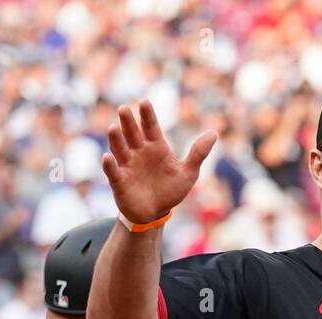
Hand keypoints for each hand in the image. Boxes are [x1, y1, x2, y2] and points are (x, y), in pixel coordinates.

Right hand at [103, 100, 216, 224]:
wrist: (155, 213)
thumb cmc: (170, 190)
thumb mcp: (188, 173)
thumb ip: (198, 153)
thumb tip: (213, 133)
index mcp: (156, 146)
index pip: (151, 127)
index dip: (147, 115)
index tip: (144, 102)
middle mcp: (139, 152)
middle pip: (132, 133)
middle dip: (127, 122)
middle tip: (124, 109)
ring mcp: (127, 165)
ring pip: (119, 149)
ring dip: (116, 139)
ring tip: (113, 128)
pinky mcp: (119, 181)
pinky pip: (113, 171)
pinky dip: (109, 165)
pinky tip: (107, 157)